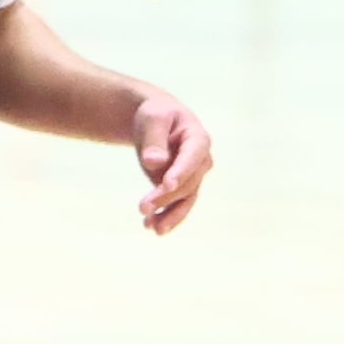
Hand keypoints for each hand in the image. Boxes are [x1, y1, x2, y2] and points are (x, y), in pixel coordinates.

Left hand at [127, 89, 214, 234]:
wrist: (158, 122)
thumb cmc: (156, 115)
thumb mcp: (152, 119)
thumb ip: (154, 139)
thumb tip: (154, 162)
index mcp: (198, 139)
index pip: (192, 157)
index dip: (181, 171)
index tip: (166, 184)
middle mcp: (201, 161)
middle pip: (187, 182)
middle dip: (166, 196)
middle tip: (142, 207)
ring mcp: (193, 176)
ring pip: (186, 199)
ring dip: (170, 215)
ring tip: (151, 228)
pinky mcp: (182, 187)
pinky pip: (178, 205)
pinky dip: (166, 216)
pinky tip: (150, 226)